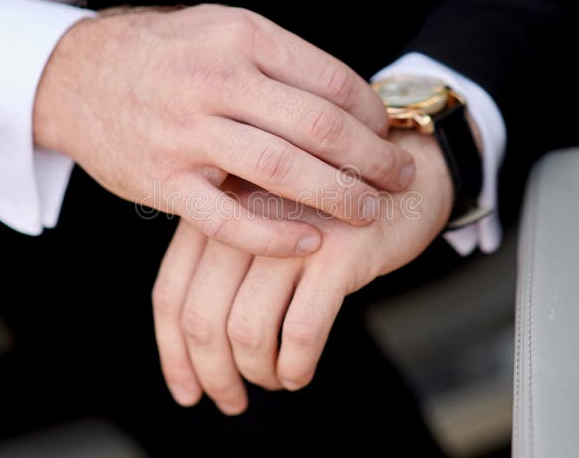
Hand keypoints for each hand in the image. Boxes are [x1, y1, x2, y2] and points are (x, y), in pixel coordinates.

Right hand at [33, 4, 415, 256]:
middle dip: (372, 159)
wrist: (75, 77)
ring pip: (283, 172)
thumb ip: (277, 61)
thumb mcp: (219, 30)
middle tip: (401, 178)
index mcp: (241, 38)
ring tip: (369, 211)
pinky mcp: (164, 181)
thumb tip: (347, 100)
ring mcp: (188, 134)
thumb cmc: (162, 56)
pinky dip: (274, 236)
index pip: (331, 81)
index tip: (386, 135)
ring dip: (338, 196)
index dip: (371, 115)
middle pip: (319, 128)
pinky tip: (310, 244)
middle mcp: (217, 81)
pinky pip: (229, 219)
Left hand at [152, 131, 452, 413]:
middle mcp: (245, 216)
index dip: (174, 352)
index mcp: (217, 209)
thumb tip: (196, 351)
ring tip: (274, 381)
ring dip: (257, 373)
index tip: (187, 391)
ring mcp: (292, 233)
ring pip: (248, 331)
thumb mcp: (265, 220)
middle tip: (231, 402)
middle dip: (212, 374)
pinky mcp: (339, 253)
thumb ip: (224, 261)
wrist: (407, 176)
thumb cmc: (327, 210)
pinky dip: (296, 366)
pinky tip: (300, 374)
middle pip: (202, 317)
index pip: (171, 291)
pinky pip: (301, 331)